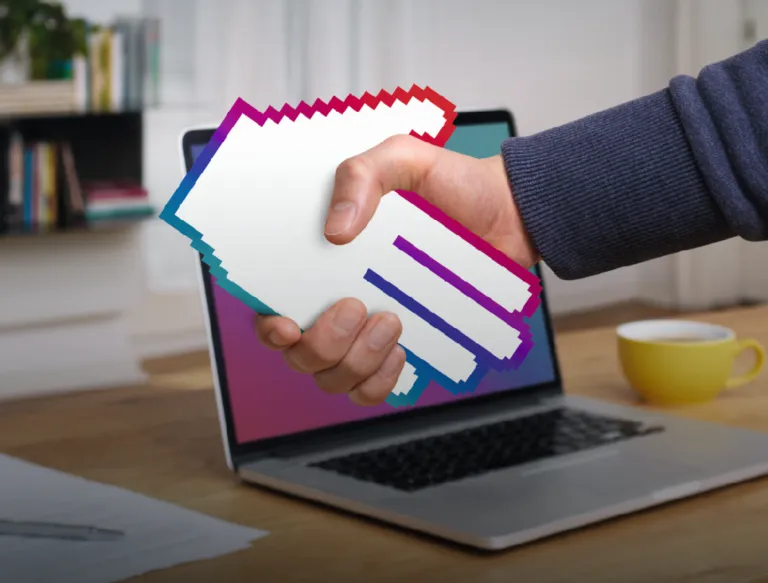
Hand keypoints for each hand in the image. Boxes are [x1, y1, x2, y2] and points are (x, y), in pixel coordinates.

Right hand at [256, 134, 538, 405]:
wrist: (508, 214)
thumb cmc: (452, 186)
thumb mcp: (404, 158)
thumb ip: (363, 175)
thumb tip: (335, 232)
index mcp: (326, 260)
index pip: (274, 305)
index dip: (268, 326)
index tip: (285, 323)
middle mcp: (338, 301)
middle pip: (301, 353)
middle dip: (322, 342)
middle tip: (358, 306)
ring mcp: (368, 332)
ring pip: (335, 378)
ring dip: (355, 361)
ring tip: (391, 322)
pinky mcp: (402, 350)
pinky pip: (372, 389)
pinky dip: (380, 381)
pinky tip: (400, 352)